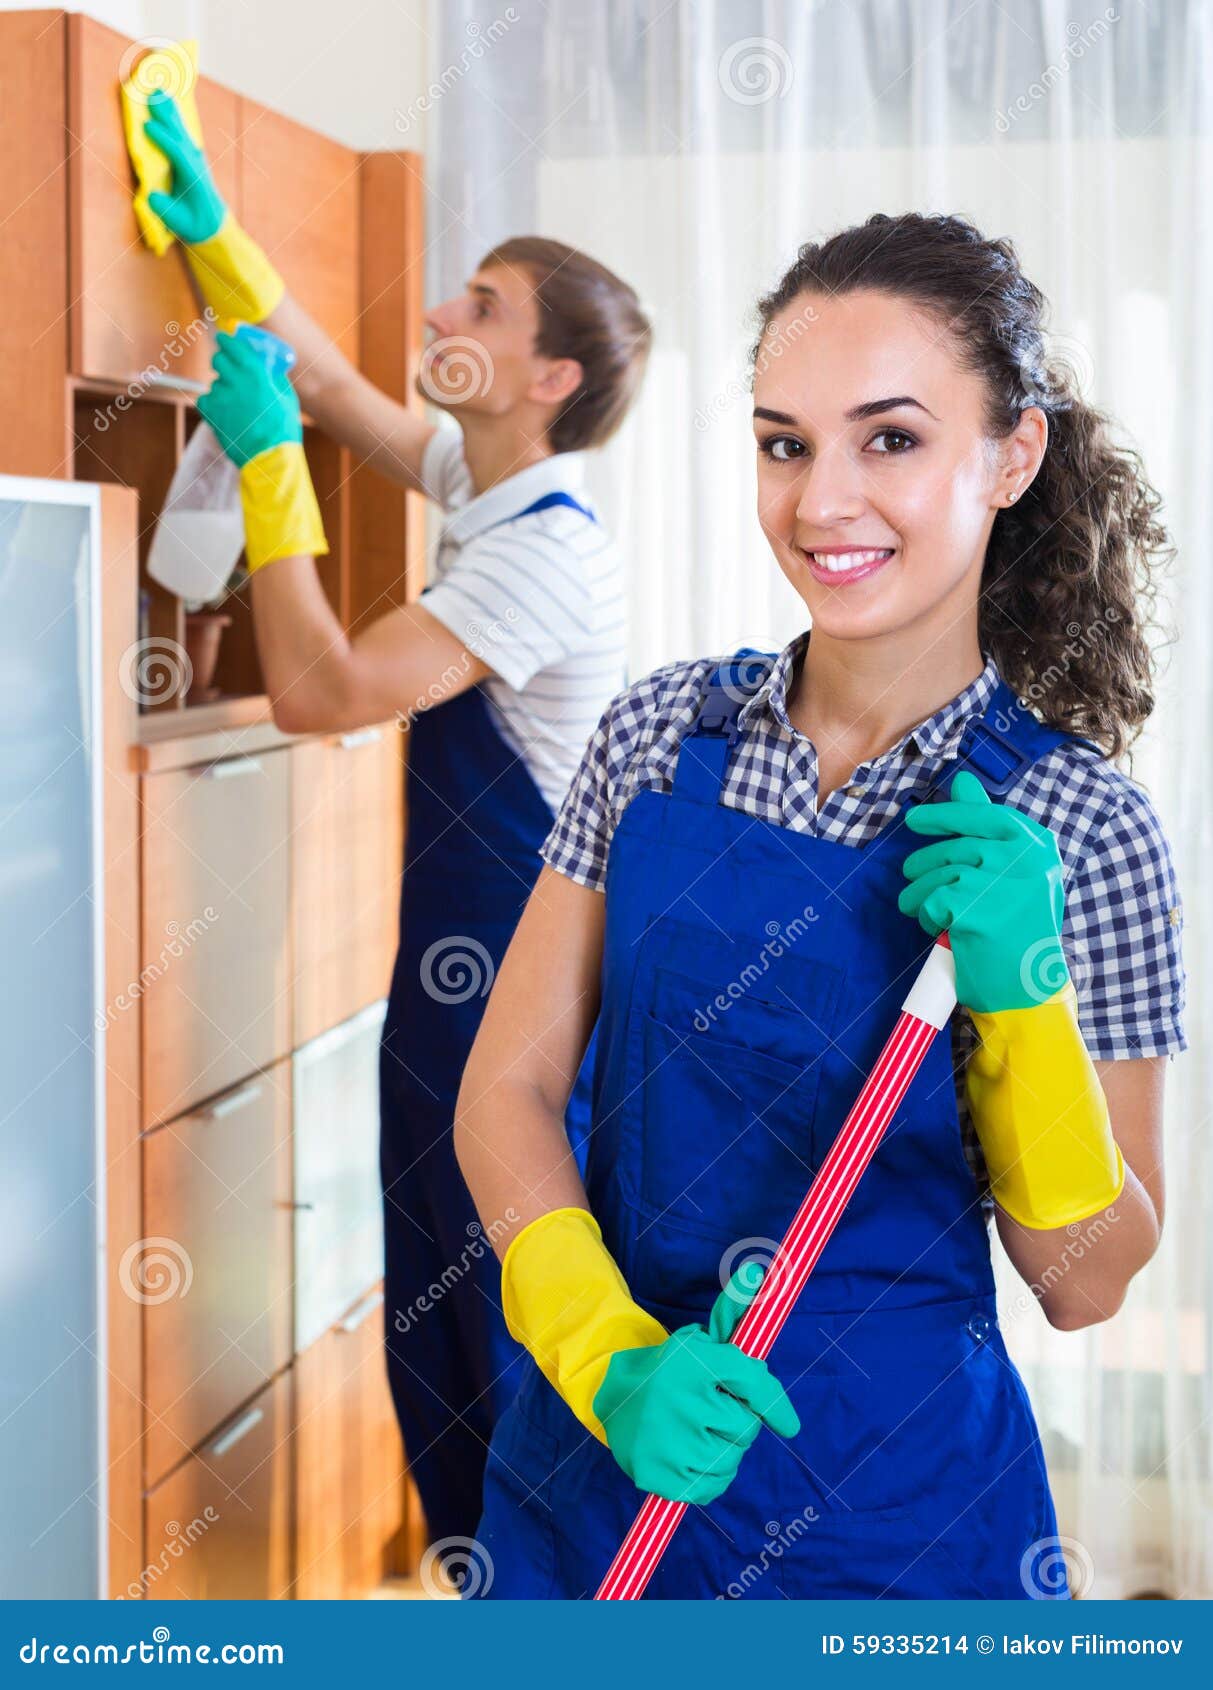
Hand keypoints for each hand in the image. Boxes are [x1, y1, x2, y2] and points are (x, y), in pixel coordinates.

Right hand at [144, 89, 226, 244]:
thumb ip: (165, 208)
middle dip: (166, 115)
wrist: (211, 224)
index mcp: (193, 177)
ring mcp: (195, 156)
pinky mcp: (191, 154)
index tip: (147, 126)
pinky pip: (179, 131)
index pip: (177, 154)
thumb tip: (153, 195)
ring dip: (168, 109)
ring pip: (179, 129)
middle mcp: (195, 162)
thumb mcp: (178, 221)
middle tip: (153, 94)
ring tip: (158, 90)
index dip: (162, 140)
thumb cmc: (192, 224)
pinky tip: (165, 101)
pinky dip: (171, 115)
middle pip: (179, 134)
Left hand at [197, 330, 302, 467]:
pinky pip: (205, 400)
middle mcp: (235, 382)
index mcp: (256, 374)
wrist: (270, 457)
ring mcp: (221, 398)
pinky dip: (212, 404)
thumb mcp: (287, 397)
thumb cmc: (283, 429)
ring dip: (222, 388)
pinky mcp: (212, 414)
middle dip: (222, 362)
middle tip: (228, 368)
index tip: (223, 338)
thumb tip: (268, 367)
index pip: (233, 346)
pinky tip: (223, 411)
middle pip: (218, 360)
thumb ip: (275, 378)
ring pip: (214, 383)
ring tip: (234, 403)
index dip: (226, 340)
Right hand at [592, 1261, 799, 1503]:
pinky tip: (691, 1456)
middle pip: (746, 1427)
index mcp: (694, 1360)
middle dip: (736, 1421)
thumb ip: (733, 1310)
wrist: (610, 1397)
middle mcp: (682, 1399)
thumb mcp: (697, 1340)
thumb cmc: (669, 1370)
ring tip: (696, 1432)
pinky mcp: (662, 1476)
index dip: (775, 1405)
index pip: (752, 1382)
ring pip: (732, 1457)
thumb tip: (756, 1272)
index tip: (790, 1426)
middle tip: (708, 1410)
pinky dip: (711, 1476)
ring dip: (724, 1449)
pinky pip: (714, 1485)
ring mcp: (670, 1441)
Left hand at [898, 768, 1068, 1012]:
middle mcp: (1025, 859)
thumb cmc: (1019, 932)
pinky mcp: (975, 909)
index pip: (985, 816)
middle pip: (955, 847)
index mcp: (1039, 846)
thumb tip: (963, 781)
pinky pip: (932, 901)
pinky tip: (940, 929)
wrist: (1027, 989)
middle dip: (924, 864)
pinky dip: (927, 916)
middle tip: (910, 876)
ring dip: (920, 894)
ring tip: (920, 910)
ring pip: (939, 875)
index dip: (946, 816)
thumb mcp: (1015, 875)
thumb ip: (989, 829)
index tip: (915, 820)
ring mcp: (1001, 883)